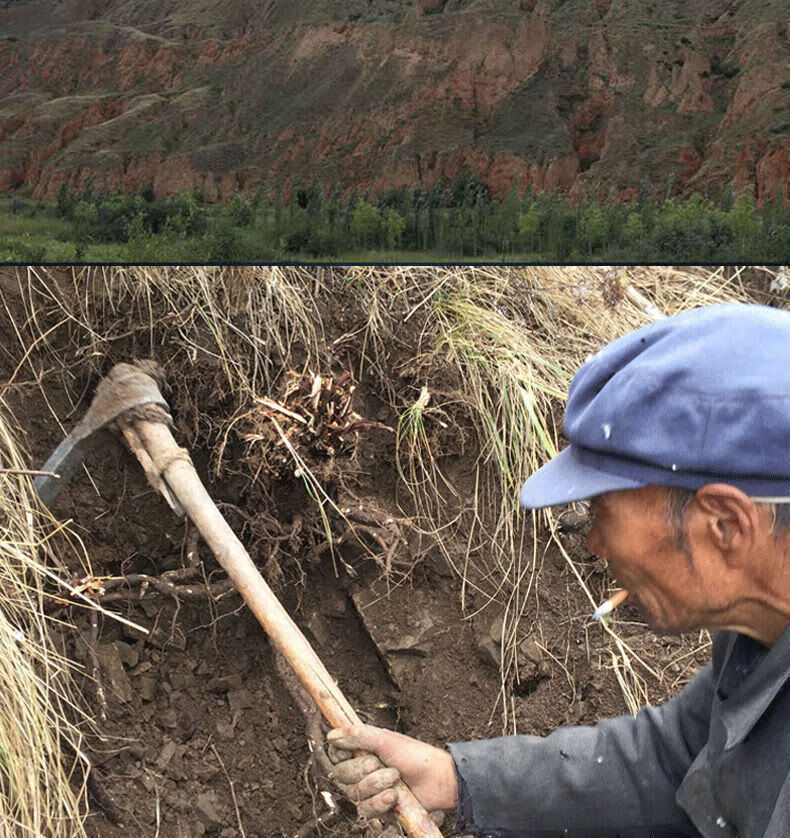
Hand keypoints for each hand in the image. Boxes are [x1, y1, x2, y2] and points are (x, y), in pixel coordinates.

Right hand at [326, 723, 456, 818]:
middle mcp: (361, 771)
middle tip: (380, 763)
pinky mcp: (377, 808)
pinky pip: (366, 809)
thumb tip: (332, 734)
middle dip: (361, 770)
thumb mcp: (385, 740)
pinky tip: (393, 797)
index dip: (339, 756)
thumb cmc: (414, 756)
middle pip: (341, 775)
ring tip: (395, 778)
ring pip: (354, 793)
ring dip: (375, 784)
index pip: (335, 755)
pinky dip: (379, 802)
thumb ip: (358, 736)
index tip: (351, 752)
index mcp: (362, 751)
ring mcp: (369, 791)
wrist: (436, 779)